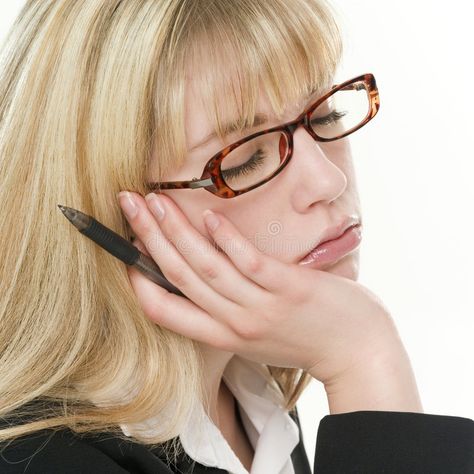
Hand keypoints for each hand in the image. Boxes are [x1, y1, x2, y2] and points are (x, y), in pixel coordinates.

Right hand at [118, 191, 401, 387]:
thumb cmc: (307, 339)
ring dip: (177, 232)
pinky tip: (208, 216)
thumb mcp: (258, 334)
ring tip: (156, 201)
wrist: (358, 353)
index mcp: (223, 336)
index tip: (126, 248)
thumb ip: (230, 311)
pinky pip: (248, 261)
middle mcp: (235, 323)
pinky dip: (225, 239)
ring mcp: (261, 306)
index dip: (139, 280)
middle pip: (179, 277)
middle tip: (128, 204)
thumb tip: (208, 275)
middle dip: (149, 237)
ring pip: (206, 267)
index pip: (165, 311)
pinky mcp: (288, 289)